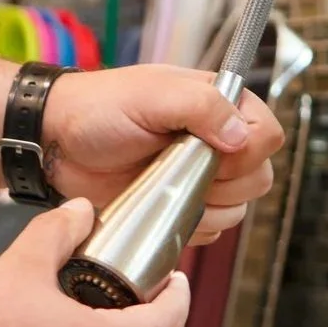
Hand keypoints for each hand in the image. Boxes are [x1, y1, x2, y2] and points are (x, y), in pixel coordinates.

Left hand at [42, 65, 284, 244]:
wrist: (59, 144)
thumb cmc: (100, 109)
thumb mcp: (151, 95)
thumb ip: (202, 106)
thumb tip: (240, 137)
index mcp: (221, 106)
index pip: (268, 136)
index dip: (246, 151)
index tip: (207, 150)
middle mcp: (219, 143)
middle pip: (260, 179)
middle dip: (223, 183)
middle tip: (177, 168)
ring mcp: (202, 179)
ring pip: (238, 211)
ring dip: (204, 207)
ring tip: (163, 186)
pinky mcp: (184, 209)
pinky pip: (211, 231)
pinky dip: (189, 226)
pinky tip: (158, 205)